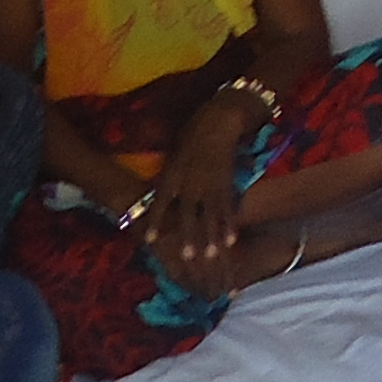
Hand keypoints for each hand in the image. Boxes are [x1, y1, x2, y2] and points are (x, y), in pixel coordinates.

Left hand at [141, 119, 248, 292]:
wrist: (216, 124)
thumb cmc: (191, 136)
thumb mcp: (173, 156)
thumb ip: (168, 176)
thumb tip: (161, 195)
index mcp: (172, 176)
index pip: (161, 203)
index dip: (156, 222)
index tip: (150, 240)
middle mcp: (190, 183)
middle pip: (187, 215)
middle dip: (187, 237)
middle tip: (187, 257)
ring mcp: (209, 185)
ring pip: (210, 216)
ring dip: (211, 238)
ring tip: (211, 256)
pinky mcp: (226, 184)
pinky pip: (228, 208)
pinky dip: (230, 225)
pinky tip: (231, 240)